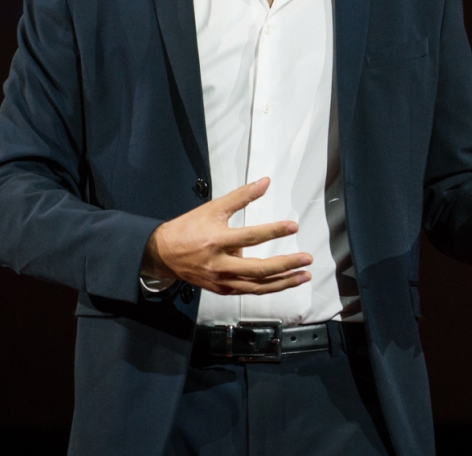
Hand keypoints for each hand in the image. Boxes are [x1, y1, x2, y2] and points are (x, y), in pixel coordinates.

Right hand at [141, 177, 312, 294]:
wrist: (164, 255)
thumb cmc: (189, 228)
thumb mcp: (213, 208)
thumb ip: (241, 196)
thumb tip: (266, 181)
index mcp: (216, 241)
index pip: (250, 237)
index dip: (272, 231)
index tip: (293, 226)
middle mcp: (220, 264)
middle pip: (258, 269)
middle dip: (285, 265)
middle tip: (307, 259)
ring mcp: (222, 281)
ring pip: (257, 286)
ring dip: (283, 282)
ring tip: (304, 276)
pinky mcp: (223, 290)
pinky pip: (250, 291)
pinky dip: (269, 288)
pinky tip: (285, 282)